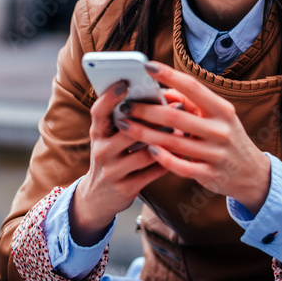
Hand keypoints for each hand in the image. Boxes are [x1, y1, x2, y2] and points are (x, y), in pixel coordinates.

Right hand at [69, 79, 167, 245]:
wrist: (97, 198)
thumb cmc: (110, 158)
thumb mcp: (108, 138)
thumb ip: (124, 119)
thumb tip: (152, 96)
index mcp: (97, 133)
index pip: (99, 111)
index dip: (110, 97)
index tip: (125, 82)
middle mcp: (101, 151)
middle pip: (129, 130)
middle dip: (155, 118)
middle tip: (177, 107)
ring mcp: (112, 171)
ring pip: (145, 152)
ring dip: (167, 141)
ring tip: (184, 129)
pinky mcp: (126, 188)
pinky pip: (152, 171)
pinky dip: (168, 160)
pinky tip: (180, 152)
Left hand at [119, 62, 271, 213]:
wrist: (251, 173)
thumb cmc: (227, 137)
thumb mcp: (217, 116)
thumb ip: (191, 103)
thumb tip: (161, 91)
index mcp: (222, 110)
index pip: (193, 87)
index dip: (169, 76)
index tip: (147, 67)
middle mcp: (220, 130)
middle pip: (176, 116)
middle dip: (146, 110)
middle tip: (124, 105)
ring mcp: (215, 154)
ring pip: (173, 142)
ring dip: (144, 133)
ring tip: (124, 125)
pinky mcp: (209, 174)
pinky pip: (180, 166)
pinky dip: (162, 157)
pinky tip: (147, 150)